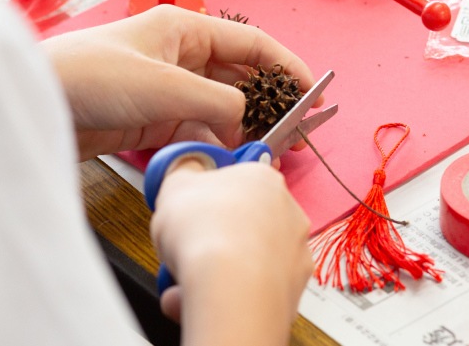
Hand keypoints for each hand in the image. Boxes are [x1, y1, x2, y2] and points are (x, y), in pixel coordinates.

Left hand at [42, 5, 323, 159]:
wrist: (44, 105)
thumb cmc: (93, 76)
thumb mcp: (166, 85)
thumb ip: (218, 102)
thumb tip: (247, 120)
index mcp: (187, 30)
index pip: (251, 43)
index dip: (285, 64)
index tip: (310, 88)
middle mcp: (183, 56)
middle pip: (240, 77)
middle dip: (270, 101)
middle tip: (295, 128)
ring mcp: (173, 88)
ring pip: (223, 106)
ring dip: (244, 125)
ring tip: (269, 147)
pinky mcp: (160, 117)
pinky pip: (202, 127)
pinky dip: (218, 140)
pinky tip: (232, 153)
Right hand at [150, 159, 313, 345]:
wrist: (229, 289)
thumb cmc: (206, 232)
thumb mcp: (175, 184)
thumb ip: (183, 170)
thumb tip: (187, 167)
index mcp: (262, 178)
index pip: (237, 181)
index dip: (209, 197)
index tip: (193, 210)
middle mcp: (287, 210)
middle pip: (242, 221)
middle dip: (211, 237)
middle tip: (186, 248)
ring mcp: (294, 249)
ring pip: (247, 257)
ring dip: (216, 269)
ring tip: (186, 281)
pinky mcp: (293, 287)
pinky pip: (255, 288)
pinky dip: (230, 295)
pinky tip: (202, 301)